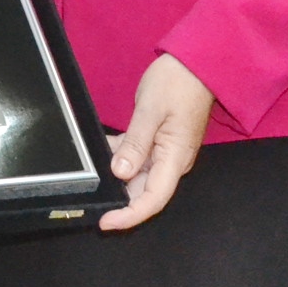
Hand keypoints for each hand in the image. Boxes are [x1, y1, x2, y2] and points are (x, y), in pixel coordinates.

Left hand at [100, 53, 213, 230]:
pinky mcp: (160, 141)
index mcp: (174, 158)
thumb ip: (136, 142)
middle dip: (119, 200)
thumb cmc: (178, 83)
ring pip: (139, 176)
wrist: (196, 64)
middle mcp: (172, 161)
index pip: (153, 198)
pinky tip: (102, 148)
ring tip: (91, 173)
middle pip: (144, 191)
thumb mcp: (151, 110)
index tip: (106, 222)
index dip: (129, 215)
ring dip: (117, 177)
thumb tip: (121, 172)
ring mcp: (166, 152)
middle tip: (92, 201)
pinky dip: (120, 156)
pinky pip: (138, 157)